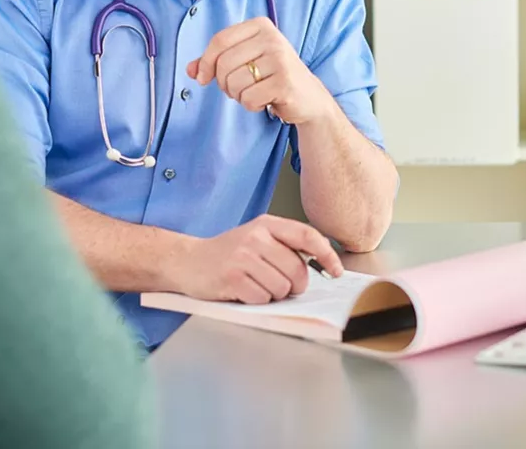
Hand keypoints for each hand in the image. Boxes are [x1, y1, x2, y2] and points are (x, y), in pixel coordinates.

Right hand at [175, 215, 342, 303]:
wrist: (189, 261)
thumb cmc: (228, 253)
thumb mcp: (257, 237)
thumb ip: (285, 245)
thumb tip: (321, 265)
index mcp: (266, 224)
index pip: (307, 235)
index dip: (327, 254)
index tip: (336, 270)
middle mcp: (256, 237)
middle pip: (297, 271)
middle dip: (295, 286)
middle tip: (280, 285)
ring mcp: (243, 256)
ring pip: (281, 288)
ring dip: (273, 294)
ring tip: (256, 284)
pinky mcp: (232, 277)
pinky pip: (262, 298)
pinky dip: (256, 300)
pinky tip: (243, 290)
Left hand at [186, 17, 333, 125]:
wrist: (308, 97)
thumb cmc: (271, 76)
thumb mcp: (244, 61)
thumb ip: (215, 62)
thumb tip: (190, 70)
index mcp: (260, 25)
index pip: (219, 40)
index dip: (205, 62)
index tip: (202, 78)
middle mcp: (272, 38)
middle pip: (223, 63)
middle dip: (223, 83)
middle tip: (236, 89)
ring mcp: (280, 59)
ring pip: (234, 82)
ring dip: (238, 95)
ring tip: (254, 92)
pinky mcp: (285, 82)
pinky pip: (248, 97)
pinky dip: (251, 105)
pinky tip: (264, 101)